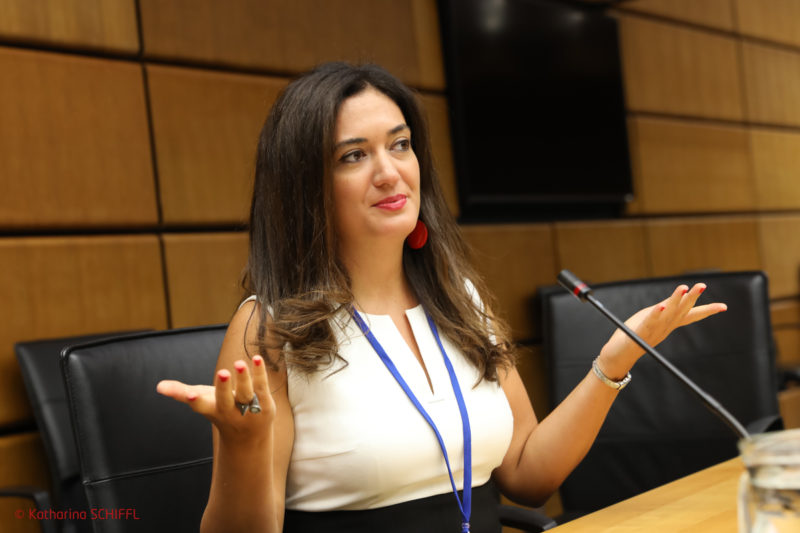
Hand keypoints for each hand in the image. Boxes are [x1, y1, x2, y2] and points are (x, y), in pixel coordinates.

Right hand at [156, 355, 274, 442]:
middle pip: (226, 400)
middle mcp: (229, 411)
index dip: (194, 401)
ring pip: (246, 394)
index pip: (201, 407)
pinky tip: (256, 358)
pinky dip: (259, 373)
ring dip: (244, 378)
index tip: (189, 394)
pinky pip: (261, 387)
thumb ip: (181, 393)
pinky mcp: (265, 404)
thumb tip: (158, 386)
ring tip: (239, 363)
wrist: (249, 435)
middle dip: (224, 387)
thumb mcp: (202, 402)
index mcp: (212, 410)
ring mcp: (248, 409)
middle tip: (223, 372)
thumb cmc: (220, 411)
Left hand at [596, 283, 726, 378]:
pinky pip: (650, 322)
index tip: (724, 306)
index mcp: (668, 325)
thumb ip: (663, 308)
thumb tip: (676, 297)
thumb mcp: (650, 318)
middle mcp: (665, 328)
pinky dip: (656, 314)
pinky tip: (661, 306)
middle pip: (682, 311)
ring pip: (668, 314)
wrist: (619, 356)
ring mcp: (654, 330)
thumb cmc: (634, 335)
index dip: (707, 310)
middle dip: (692, 297)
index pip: (691, 315)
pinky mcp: (640, 332)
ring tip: (684, 287)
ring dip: (676, 300)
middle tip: (702, 285)